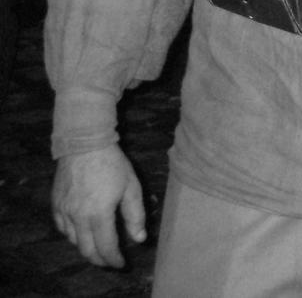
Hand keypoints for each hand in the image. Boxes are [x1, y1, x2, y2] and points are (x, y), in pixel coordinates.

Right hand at [52, 146, 146, 268]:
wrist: (84, 145)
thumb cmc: (112, 164)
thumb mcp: (131, 187)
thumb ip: (135, 215)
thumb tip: (139, 239)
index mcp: (99, 214)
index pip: (106, 247)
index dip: (114, 259)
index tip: (121, 264)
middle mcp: (78, 217)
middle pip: (87, 249)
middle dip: (100, 259)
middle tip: (110, 261)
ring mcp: (64, 211)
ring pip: (73, 241)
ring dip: (86, 248)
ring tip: (99, 248)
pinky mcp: (56, 205)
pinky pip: (62, 228)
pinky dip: (72, 235)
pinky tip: (81, 233)